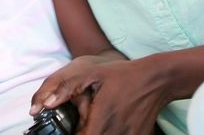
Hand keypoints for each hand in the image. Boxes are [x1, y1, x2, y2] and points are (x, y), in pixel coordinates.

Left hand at [32, 54, 164, 133]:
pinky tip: (110, 124)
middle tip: (81, 125)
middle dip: (83, 134)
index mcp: (101, 121)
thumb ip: (67, 89)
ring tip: (96, 122)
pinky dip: (111, 134)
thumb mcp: (92, 74)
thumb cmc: (123, 75)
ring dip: (96, 134)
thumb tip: (46, 104)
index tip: (68, 128)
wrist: (156, 79)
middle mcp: (116, 133)